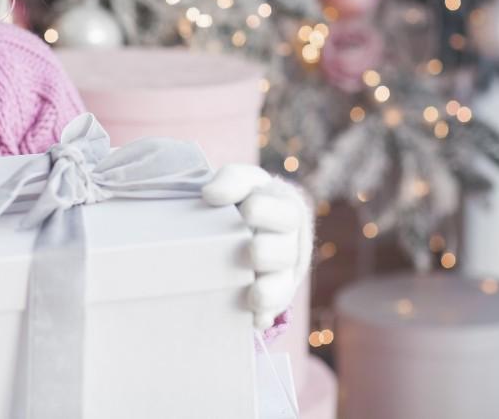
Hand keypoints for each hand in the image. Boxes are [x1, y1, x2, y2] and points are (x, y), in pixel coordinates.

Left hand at [202, 164, 313, 329]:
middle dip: (268, 253)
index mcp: (285, 210)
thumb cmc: (242, 199)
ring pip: (282, 285)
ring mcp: (281, 274)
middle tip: (251, 252)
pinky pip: (270, 311)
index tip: (246, 211)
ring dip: (269, 291)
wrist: (242, 227)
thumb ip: (232, 180)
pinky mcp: (270, 297)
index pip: (285, 212)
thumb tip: (210, 195)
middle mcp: (288, 244)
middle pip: (286, 252)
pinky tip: (253, 319)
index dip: (267, 213)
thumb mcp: (242, 182)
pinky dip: (262, 315)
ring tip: (254, 295)